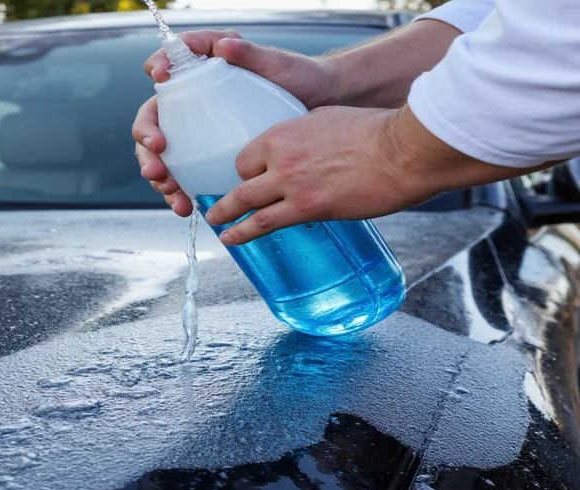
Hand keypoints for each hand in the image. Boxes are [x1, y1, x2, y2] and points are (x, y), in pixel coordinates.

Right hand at [133, 30, 335, 216]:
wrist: (321, 107)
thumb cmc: (297, 79)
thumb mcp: (274, 62)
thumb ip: (247, 52)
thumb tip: (222, 46)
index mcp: (202, 73)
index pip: (168, 68)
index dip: (157, 68)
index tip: (159, 77)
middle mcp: (193, 103)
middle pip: (154, 120)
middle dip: (147, 143)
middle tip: (157, 160)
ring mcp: (198, 134)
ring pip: (163, 155)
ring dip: (160, 176)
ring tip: (170, 189)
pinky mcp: (209, 160)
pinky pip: (185, 177)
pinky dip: (179, 193)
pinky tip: (184, 205)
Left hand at [206, 104, 550, 244]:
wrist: (404, 150)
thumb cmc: (379, 133)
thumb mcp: (333, 119)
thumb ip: (311, 132)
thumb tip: (309, 145)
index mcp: (288, 130)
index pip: (251, 152)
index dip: (247, 168)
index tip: (246, 178)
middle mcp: (283, 154)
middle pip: (243, 175)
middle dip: (230, 192)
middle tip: (220, 203)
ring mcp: (292, 182)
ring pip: (245, 201)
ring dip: (226, 214)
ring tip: (217, 223)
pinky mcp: (306, 207)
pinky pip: (263, 223)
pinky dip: (242, 233)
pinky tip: (231, 239)